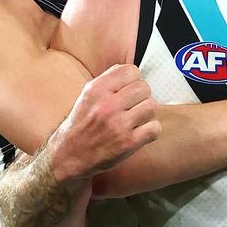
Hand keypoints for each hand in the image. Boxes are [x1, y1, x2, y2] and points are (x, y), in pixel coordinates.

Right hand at [47, 64, 160, 181]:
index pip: (131, 71)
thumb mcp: (87, 96)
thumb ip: (108, 81)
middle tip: (134, 106)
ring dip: (146, 113)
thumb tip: (132, 71)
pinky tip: (140, 132)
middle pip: (144, 88)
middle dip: (142, 96)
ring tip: (136, 119)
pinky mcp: (128, 143)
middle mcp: (107, 105)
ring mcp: (119, 125)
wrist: (71, 155)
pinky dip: (151, 130)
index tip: (129, 89)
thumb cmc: (82, 124)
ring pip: (151, 106)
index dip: (134, 80)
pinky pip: (155, 128)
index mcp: (97, 89)